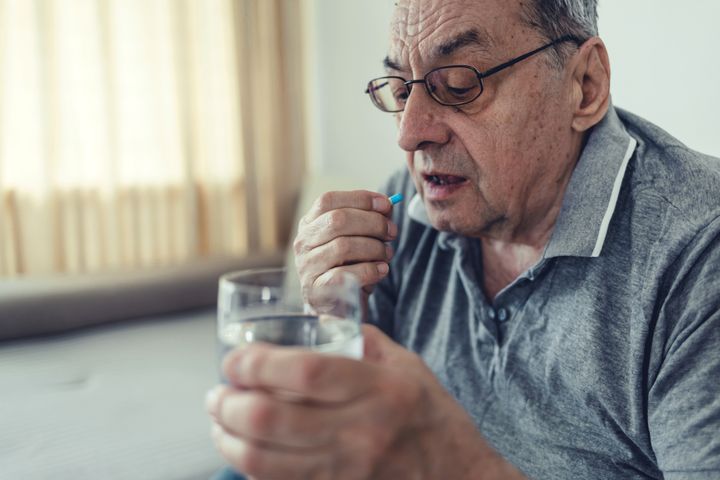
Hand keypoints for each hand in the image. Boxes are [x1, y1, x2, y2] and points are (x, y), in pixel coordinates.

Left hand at [206, 325, 524, 479]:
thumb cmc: (434, 419)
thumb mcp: (408, 368)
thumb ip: (364, 343)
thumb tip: (321, 325)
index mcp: (380, 390)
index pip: (305, 372)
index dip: (258, 364)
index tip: (235, 360)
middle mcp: (361, 432)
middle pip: (272, 418)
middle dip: (229, 403)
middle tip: (217, 393)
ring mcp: (348, 470)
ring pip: (264, 459)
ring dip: (228, 437)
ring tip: (219, 420)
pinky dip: (250, 465)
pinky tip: (242, 449)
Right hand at [293, 190, 397, 299]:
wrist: (337, 308)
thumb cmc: (348, 267)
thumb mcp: (357, 239)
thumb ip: (370, 220)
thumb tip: (388, 206)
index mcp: (310, 224)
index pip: (328, 200)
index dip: (359, 199)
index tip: (386, 205)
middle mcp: (303, 243)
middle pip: (337, 220)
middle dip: (372, 223)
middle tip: (392, 232)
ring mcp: (307, 267)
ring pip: (343, 246)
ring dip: (374, 248)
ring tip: (387, 254)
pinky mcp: (316, 290)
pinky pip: (346, 274)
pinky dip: (370, 270)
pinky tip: (381, 270)